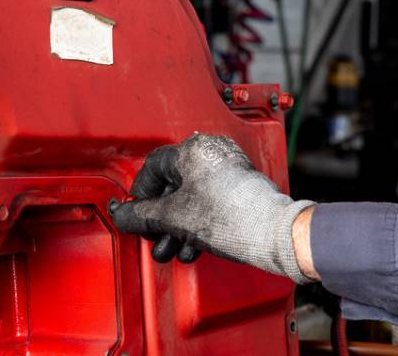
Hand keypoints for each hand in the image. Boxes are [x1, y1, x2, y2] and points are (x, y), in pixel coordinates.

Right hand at [112, 133, 315, 282]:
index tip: (136, 212)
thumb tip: (124, 215)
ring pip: (190, 197)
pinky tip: (192, 246)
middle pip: (171, 185)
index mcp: (193, 150)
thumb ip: (142, 215)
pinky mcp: (240, 189)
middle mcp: (211, 154)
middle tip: (153, 234)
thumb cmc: (233, 217)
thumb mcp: (174, 217)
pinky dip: (195, 224)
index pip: (152, 167)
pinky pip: (207, 203)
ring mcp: (228, 170)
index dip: (140, 193)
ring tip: (171, 248)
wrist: (273, 235)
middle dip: (159, 218)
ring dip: (176, 226)